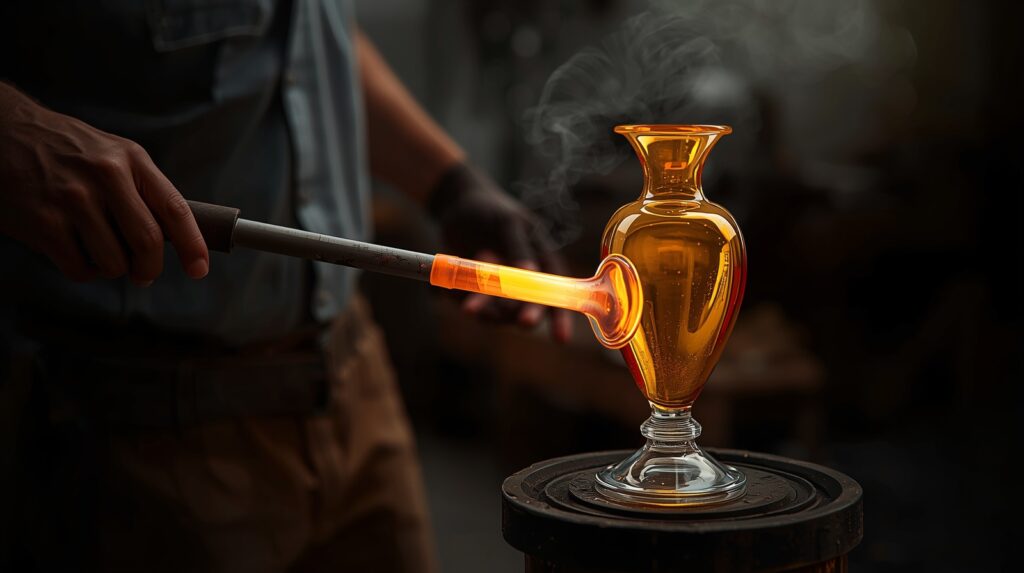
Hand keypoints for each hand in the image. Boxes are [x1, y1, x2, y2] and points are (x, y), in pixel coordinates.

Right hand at [0, 83, 207, 283]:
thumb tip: (175, 237)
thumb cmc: (67, 150)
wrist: (5, 132)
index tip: (199, 269)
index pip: (175, 209)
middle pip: (147, 243)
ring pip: (114, 262)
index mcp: (131, 160)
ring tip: (100, 252)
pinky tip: (76, 252)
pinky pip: (79, 268)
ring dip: (113, 269)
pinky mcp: (43, 222)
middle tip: (143, 273)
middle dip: (149, 268)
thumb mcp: (113, 155)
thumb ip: (143, 189)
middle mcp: (105, 176)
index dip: (192, 244)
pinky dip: (84, 271)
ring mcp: (72, 199)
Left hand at [429, 163, 571, 342]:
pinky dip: (464, 303)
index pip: (556, 293)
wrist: (457, 206)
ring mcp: (499, 291)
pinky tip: (455, 295)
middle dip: (524, 315)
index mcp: (541, 262)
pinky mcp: (474, 295)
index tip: (561, 338)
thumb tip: (532, 272)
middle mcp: (523, 282)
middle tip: (523, 321)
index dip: (561, 316)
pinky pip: (472, 308)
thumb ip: (519, 247)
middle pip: (528, 309)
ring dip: (487, 309)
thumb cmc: (491, 210)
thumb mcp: (507, 222)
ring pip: (497, 313)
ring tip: (470, 303)